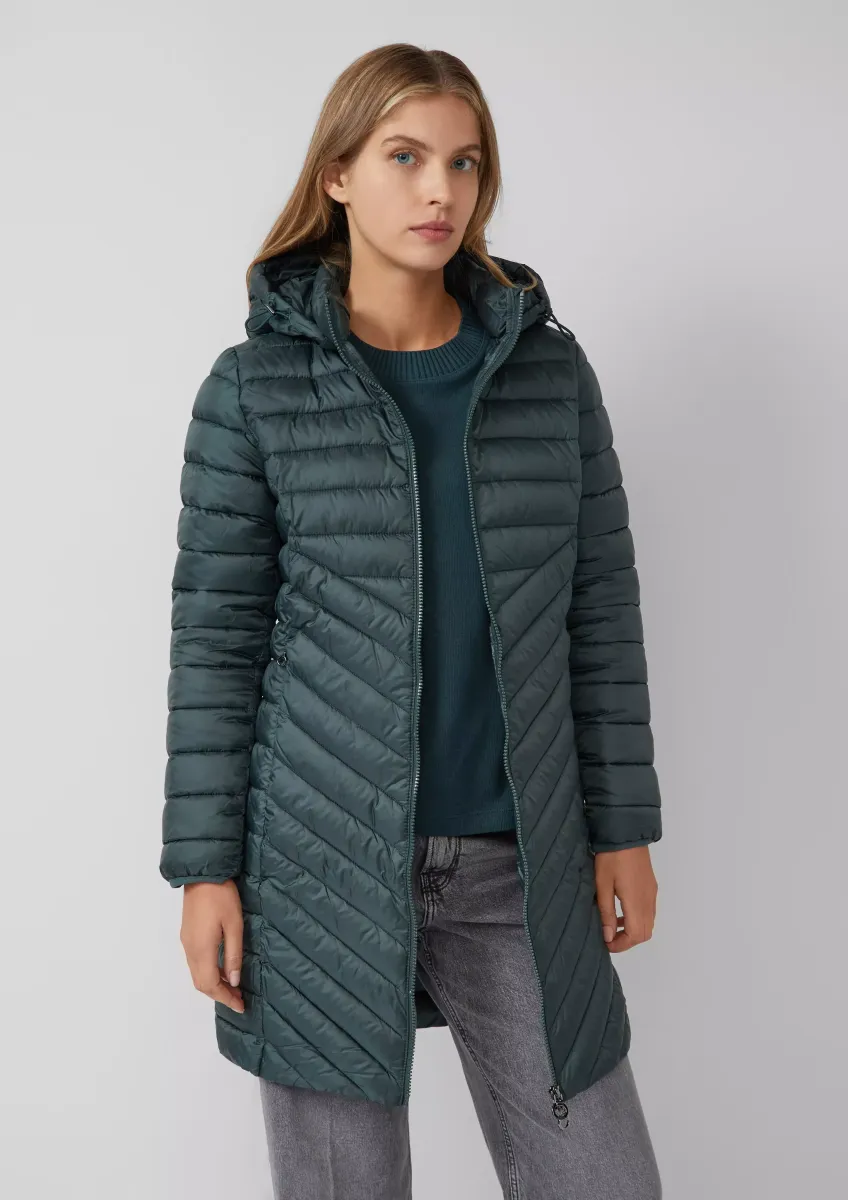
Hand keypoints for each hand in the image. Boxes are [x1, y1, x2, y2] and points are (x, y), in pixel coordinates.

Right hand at [179, 879, 244, 1012]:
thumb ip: (233, 955)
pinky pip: (195, 963)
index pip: (211, 984)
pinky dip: (207, 972)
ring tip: (232, 987)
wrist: (202, 874)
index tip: (241, 1006)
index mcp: (201, 950)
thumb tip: (234, 981)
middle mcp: (190, 950)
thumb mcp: (234, 925)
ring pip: (196, 974)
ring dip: (213, 984)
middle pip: (201, 983)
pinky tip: (222, 968)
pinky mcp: (187, 935)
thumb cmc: (222, 897)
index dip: (225, 998)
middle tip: (238, 999)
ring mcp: (186, 942)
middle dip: (219, 995)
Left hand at [593, 846, 657, 952]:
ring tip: (612, 925)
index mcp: (636, 902)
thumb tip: (608, 936)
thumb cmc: (611, 857)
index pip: (636, 935)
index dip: (621, 945)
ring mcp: (652, 893)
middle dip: (628, 941)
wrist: (626, 832)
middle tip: (609, 938)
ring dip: (633, 930)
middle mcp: (648, 900)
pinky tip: (621, 911)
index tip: (606, 944)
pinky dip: (637, 918)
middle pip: (645, 933)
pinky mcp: (651, 886)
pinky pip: (649, 911)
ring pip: (649, 923)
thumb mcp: (602, 885)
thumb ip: (607, 912)